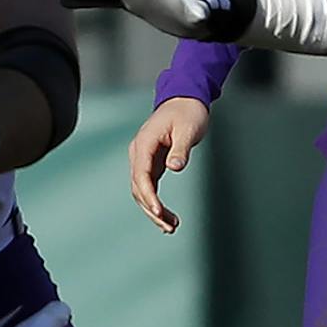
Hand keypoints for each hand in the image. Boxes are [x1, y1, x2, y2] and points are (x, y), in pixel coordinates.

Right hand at [128, 98, 209, 234]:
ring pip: (142, 190)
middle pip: (138, 187)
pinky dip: (156, 203)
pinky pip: (149, 187)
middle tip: (169, 227)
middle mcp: (139, 152)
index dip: (149, 196)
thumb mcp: (188, 129)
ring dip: (153, 210)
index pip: (141, 174)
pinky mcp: (151, 163)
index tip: (159, 211)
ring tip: (171, 227)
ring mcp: (143, 158)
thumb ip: (181, 148)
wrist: (185, 99)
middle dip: (151, 209)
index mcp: (144, 143)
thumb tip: (175, 167)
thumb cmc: (188, 112)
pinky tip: (167, 218)